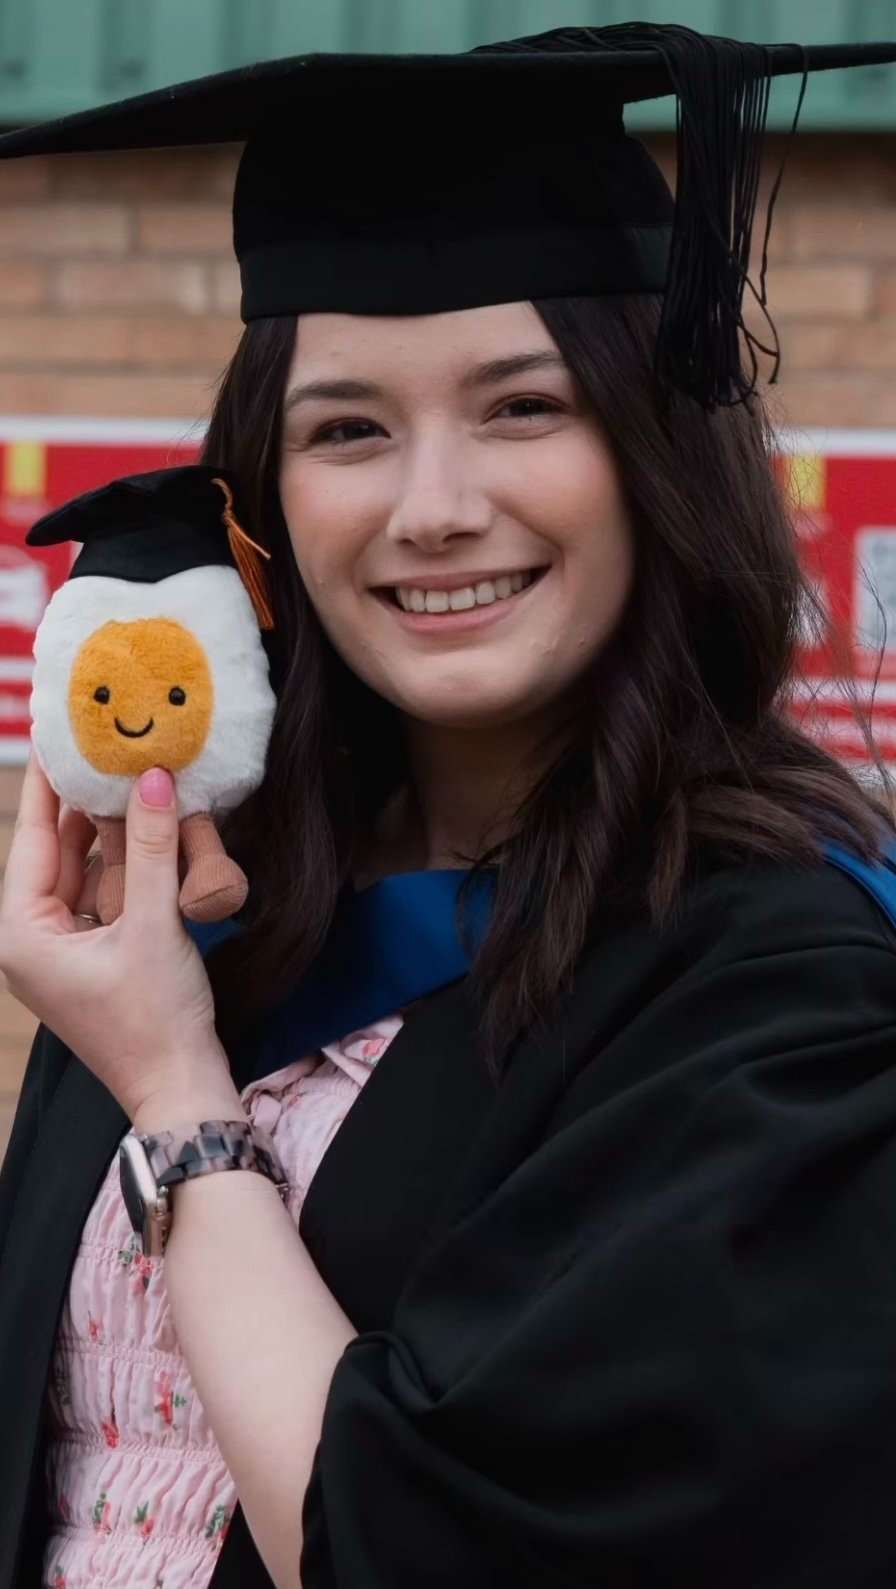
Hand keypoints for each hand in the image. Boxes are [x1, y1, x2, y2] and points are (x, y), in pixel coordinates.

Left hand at [0, 751, 234, 1122]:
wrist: (181, 1089)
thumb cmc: (155, 1021)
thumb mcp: (154, 925)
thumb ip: (153, 848)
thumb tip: (153, 779)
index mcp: (23, 935)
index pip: (35, 839)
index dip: (51, 785)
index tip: (62, 736)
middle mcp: (33, 941)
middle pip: (56, 853)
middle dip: (83, 804)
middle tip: (104, 746)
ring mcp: (64, 952)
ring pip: (83, 873)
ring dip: (110, 833)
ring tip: (130, 777)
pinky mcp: (95, 959)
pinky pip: (104, 897)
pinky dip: (126, 866)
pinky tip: (150, 831)